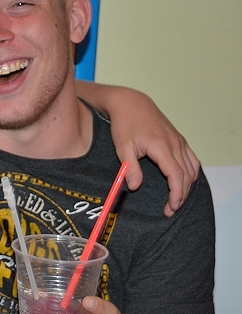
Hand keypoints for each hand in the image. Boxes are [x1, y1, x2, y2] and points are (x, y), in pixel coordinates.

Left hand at [104, 88, 198, 216]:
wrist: (131, 104)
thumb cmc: (124, 125)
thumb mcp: (122, 147)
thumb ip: (130, 167)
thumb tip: (136, 187)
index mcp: (162, 146)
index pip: (176, 175)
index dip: (176, 193)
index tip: (171, 207)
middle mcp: (175, 144)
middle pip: (186, 175)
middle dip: (181, 195)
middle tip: (170, 210)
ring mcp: (179, 141)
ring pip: (191, 168)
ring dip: (187, 186)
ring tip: (176, 200)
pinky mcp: (178, 139)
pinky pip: (191, 159)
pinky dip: (190, 173)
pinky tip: (183, 182)